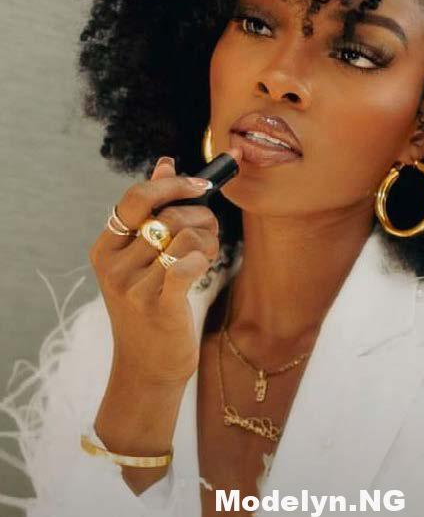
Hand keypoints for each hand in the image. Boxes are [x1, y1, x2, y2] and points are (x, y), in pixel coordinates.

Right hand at [89, 156, 224, 386]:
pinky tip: (203, 269)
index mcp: (106, 248)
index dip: (174, 185)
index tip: (203, 185)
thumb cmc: (150, 306)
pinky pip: (188, 262)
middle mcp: (113, 265)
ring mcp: (132, 286)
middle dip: (202, 216)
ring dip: (208, 239)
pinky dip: (203, 259)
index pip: (138, 197)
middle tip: (210, 233)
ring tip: (207, 255)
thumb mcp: (143, 259)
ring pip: (185, 235)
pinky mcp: (157, 305)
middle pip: (168, 215)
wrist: (148, 368)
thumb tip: (165, 163)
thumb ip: (152, 210)